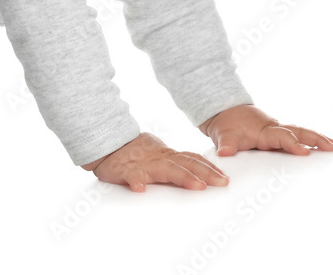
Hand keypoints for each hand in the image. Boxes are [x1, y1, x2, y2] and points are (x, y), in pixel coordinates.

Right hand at [81, 132, 229, 192]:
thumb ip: (174, 163)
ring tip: (197, 186)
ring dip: (183, 177)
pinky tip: (140, 189)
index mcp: (167, 156)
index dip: (209, 167)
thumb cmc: (134, 153)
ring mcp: (143, 163)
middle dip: (206, 173)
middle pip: (186, 164)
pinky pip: (131, 175)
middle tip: (222, 183)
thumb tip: (197, 174)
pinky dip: (136, 181)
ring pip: (165, 169)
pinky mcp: (125, 169)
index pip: (192, 159)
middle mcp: (159, 158)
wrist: (107, 142)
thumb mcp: (157, 156)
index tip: (225, 177)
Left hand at [198, 104, 332, 156]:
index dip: (293, 144)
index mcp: (263, 131)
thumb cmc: (226, 125)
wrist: (224, 111)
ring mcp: (277, 131)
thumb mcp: (222, 134)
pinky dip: (310, 139)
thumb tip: (225, 152)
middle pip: (298, 132)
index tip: (305, 151)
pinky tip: (323, 145)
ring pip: (300, 132)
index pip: (281, 137)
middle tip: (332, 146)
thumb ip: (226, 144)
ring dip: (316, 138)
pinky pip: (297, 135)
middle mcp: (273, 129)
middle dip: (315, 139)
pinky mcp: (278, 135)